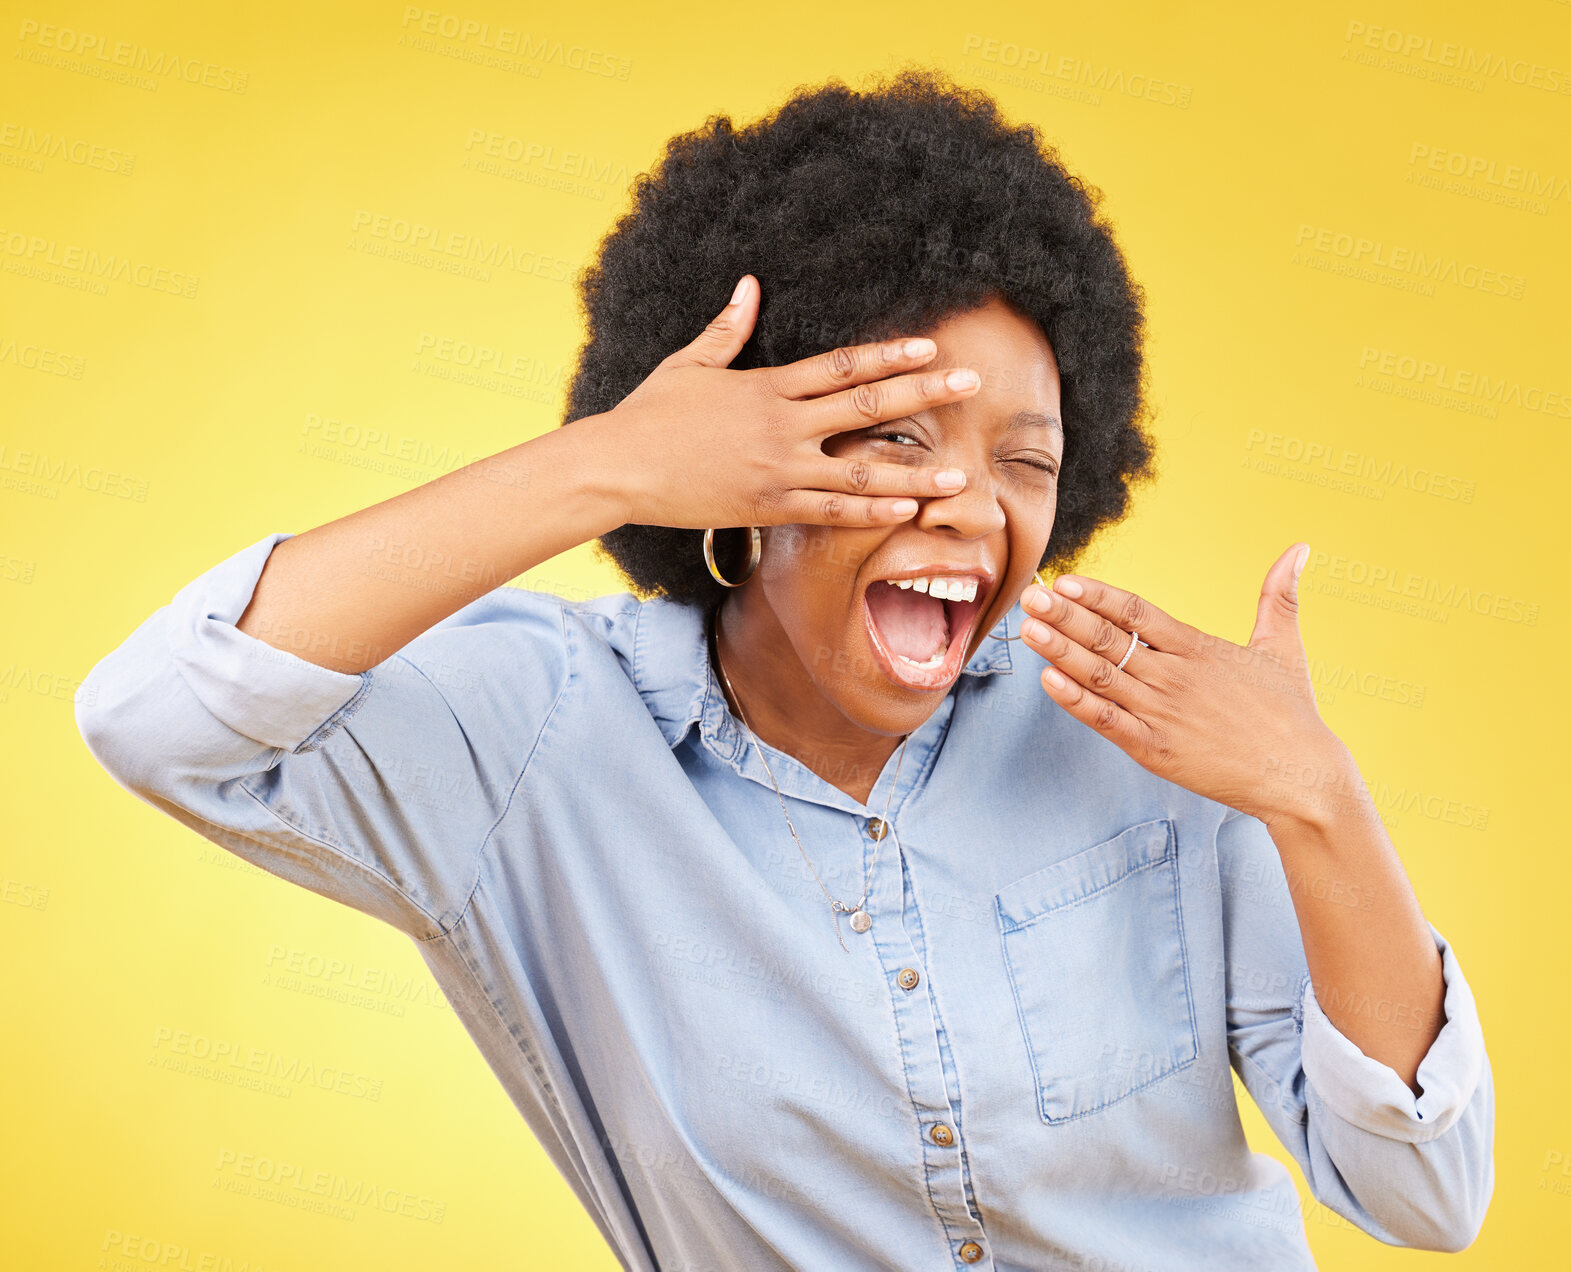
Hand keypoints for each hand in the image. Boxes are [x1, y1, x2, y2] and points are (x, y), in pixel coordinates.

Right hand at [600, 274, 979, 528]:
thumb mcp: (689, 363)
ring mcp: (778, 470)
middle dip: (924, 395)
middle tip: (972, 383)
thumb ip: (727, 327)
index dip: (891, 354)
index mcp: (768, 386)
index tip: (931, 347)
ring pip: (861, 472)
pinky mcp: (767, 508)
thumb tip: (749, 284)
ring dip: (914, 474)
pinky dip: (870, 514)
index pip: (843, 365)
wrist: (616, 468)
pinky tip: (906, 514)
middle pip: (867, 406)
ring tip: (958, 477)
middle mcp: (783, 427)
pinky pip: (830, 513)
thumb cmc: (649, 415)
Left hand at [1018, 543, 1366, 828]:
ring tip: (1027, 628)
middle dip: (1065, 615)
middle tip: (1030, 595)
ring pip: (1101, 675)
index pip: (1137, 612)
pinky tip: (1047, 679)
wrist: (1303, 776)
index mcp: (1199, 648)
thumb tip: (1300, 548)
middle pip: (1110, 638)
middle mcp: (1176, 676)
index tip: (1066, 581)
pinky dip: (1075, 700)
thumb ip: (1280, 596)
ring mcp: (1163, 713)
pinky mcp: (1156, 749)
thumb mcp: (1285, 646)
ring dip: (1060, 650)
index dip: (1098, 595)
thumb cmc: (1293, 713)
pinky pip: (1106, 720)